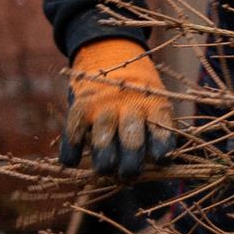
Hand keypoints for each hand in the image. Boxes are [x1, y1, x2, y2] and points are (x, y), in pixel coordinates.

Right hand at [61, 37, 175, 177]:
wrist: (111, 58)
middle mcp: (131, 106)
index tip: (161, 160)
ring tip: (105, 170)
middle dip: (130, 162)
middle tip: (128, 175)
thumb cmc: (139, 96)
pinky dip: (71, 149)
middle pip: (131, 138)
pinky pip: (74, 131)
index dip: (161, 146)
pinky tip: (72, 161)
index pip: (161, 128)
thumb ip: (156, 130)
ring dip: (104, 158)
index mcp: (155, 106)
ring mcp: (105, 106)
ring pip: (104, 138)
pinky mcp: (81, 107)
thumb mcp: (154, 104)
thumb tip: (161, 167)